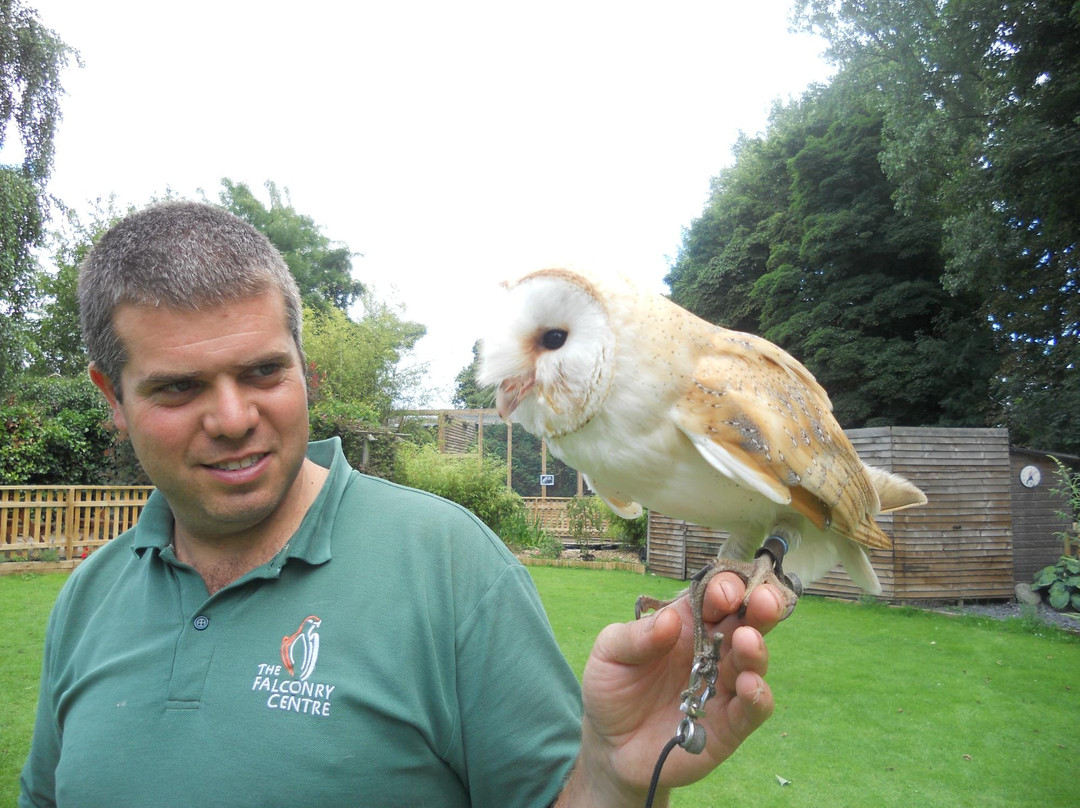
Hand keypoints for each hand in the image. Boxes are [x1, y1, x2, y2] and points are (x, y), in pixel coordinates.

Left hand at [556, 572, 785, 806]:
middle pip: (747, 622)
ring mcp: (723, 687)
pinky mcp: (728, 725)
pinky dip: (758, 696)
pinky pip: (752, 709)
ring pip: (753, 662)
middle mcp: (712, 651)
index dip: (725, 589)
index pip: (714, 597)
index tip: (723, 594)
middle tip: (765, 601)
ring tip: (747, 641)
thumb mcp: (609, 654)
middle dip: (761, 607)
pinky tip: (750, 685)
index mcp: (686, 624)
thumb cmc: (612, 690)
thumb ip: (635, 636)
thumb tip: (670, 620)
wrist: (610, 746)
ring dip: (757, 650)